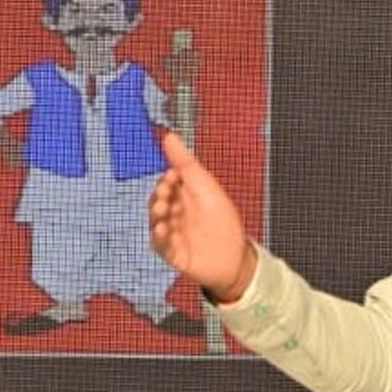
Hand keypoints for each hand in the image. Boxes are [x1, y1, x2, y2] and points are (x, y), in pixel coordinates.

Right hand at [149, 132, 255, 302]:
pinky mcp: (171, 252)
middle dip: (160, 195)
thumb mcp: (206, 186)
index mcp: (183, 196)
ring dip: (157, 213)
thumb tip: (169, 136)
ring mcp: (171, 232)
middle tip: (167, 193)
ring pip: (156, 220)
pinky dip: (159, 236)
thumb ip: (185, 162)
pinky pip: (160, 244)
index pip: (166, 183)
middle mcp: (174, 213)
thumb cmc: (224, 220)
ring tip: (164, 209)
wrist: (236, 256)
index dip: (167, 179)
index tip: (172, 176)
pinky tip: (163, 229)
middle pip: (158, 200)